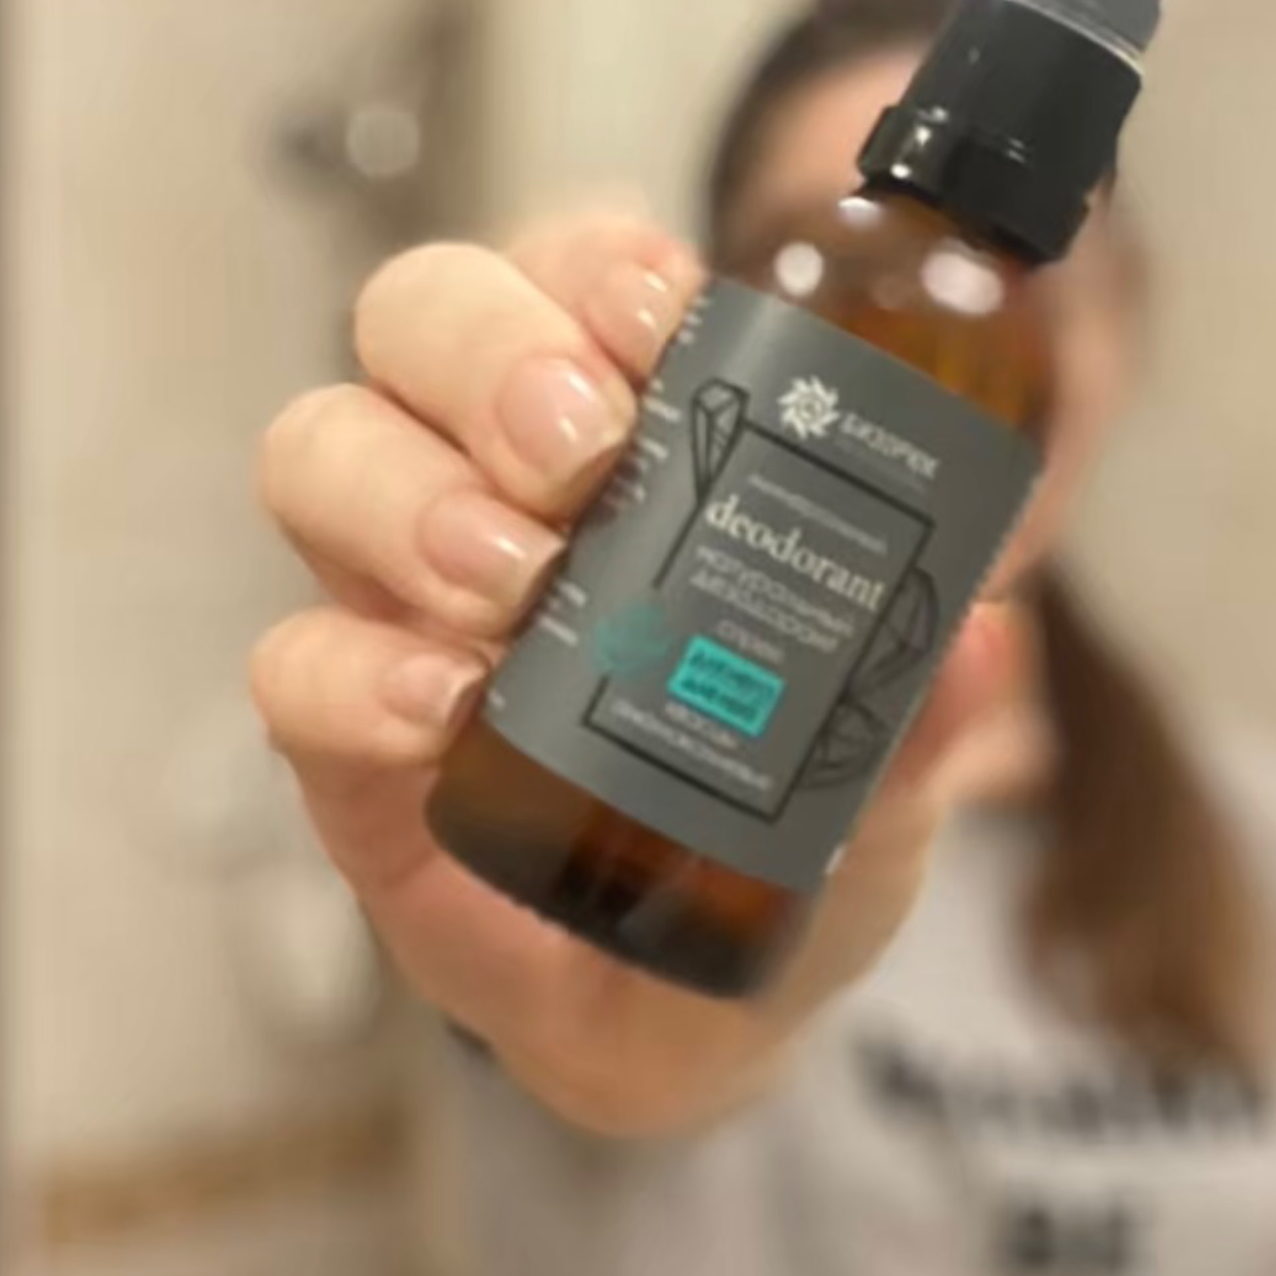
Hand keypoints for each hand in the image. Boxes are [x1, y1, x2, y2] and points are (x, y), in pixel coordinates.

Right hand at [253, 219, 1016, 1136]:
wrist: (683, 1010)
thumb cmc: (771, 828)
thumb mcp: (877, 772)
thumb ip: (921, 706)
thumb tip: (984, 638)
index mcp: (625, 429)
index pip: (575, 269)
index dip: (599, 264)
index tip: (665, 321)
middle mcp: (487, 473)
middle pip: (419, 315)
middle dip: (492, 353)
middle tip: (585, 453)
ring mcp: (396, 591)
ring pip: (320, 447)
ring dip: (414, 495)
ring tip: (516, 586)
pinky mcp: (338, 728)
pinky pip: (291, 659)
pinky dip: (359, 672)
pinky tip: (450, 712)